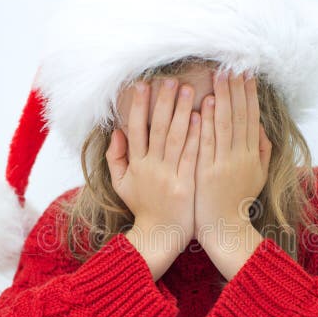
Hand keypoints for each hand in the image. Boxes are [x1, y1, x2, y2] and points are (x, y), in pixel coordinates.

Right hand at [107, 77, 200, 276]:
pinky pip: (191, 156)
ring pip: (175, 138)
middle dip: (163, 102)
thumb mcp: (121, 184)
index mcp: (135, 165)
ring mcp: (168, 176)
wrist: (159, 236)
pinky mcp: (185, 184)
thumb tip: (116, 131)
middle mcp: (151, 167)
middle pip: (157, 128)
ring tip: (189, 90)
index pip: (136, 128)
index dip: (139, 105)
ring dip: (182, 111)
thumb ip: (116, 157)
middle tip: (171, 80)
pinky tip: (201, 118)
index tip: (143, 84)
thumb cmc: (143, 209)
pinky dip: (195, 136)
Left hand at [194, 70, 270, 252]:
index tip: (246, 74)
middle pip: (239, 116)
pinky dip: (208, 122)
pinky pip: (207, 143)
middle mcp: (240, 157)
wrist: (225, 229)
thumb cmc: (237, 202)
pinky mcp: (207, 173)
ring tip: (220, 75)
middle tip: (232, 65)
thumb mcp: (257, 176)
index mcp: (252, 155)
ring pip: (225, 125)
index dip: (249, 94)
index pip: (251, 118)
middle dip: (236, 89)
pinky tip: (206, 103)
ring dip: (223, 98)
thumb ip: (262, 151)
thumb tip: (260, 127)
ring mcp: (223, 164)